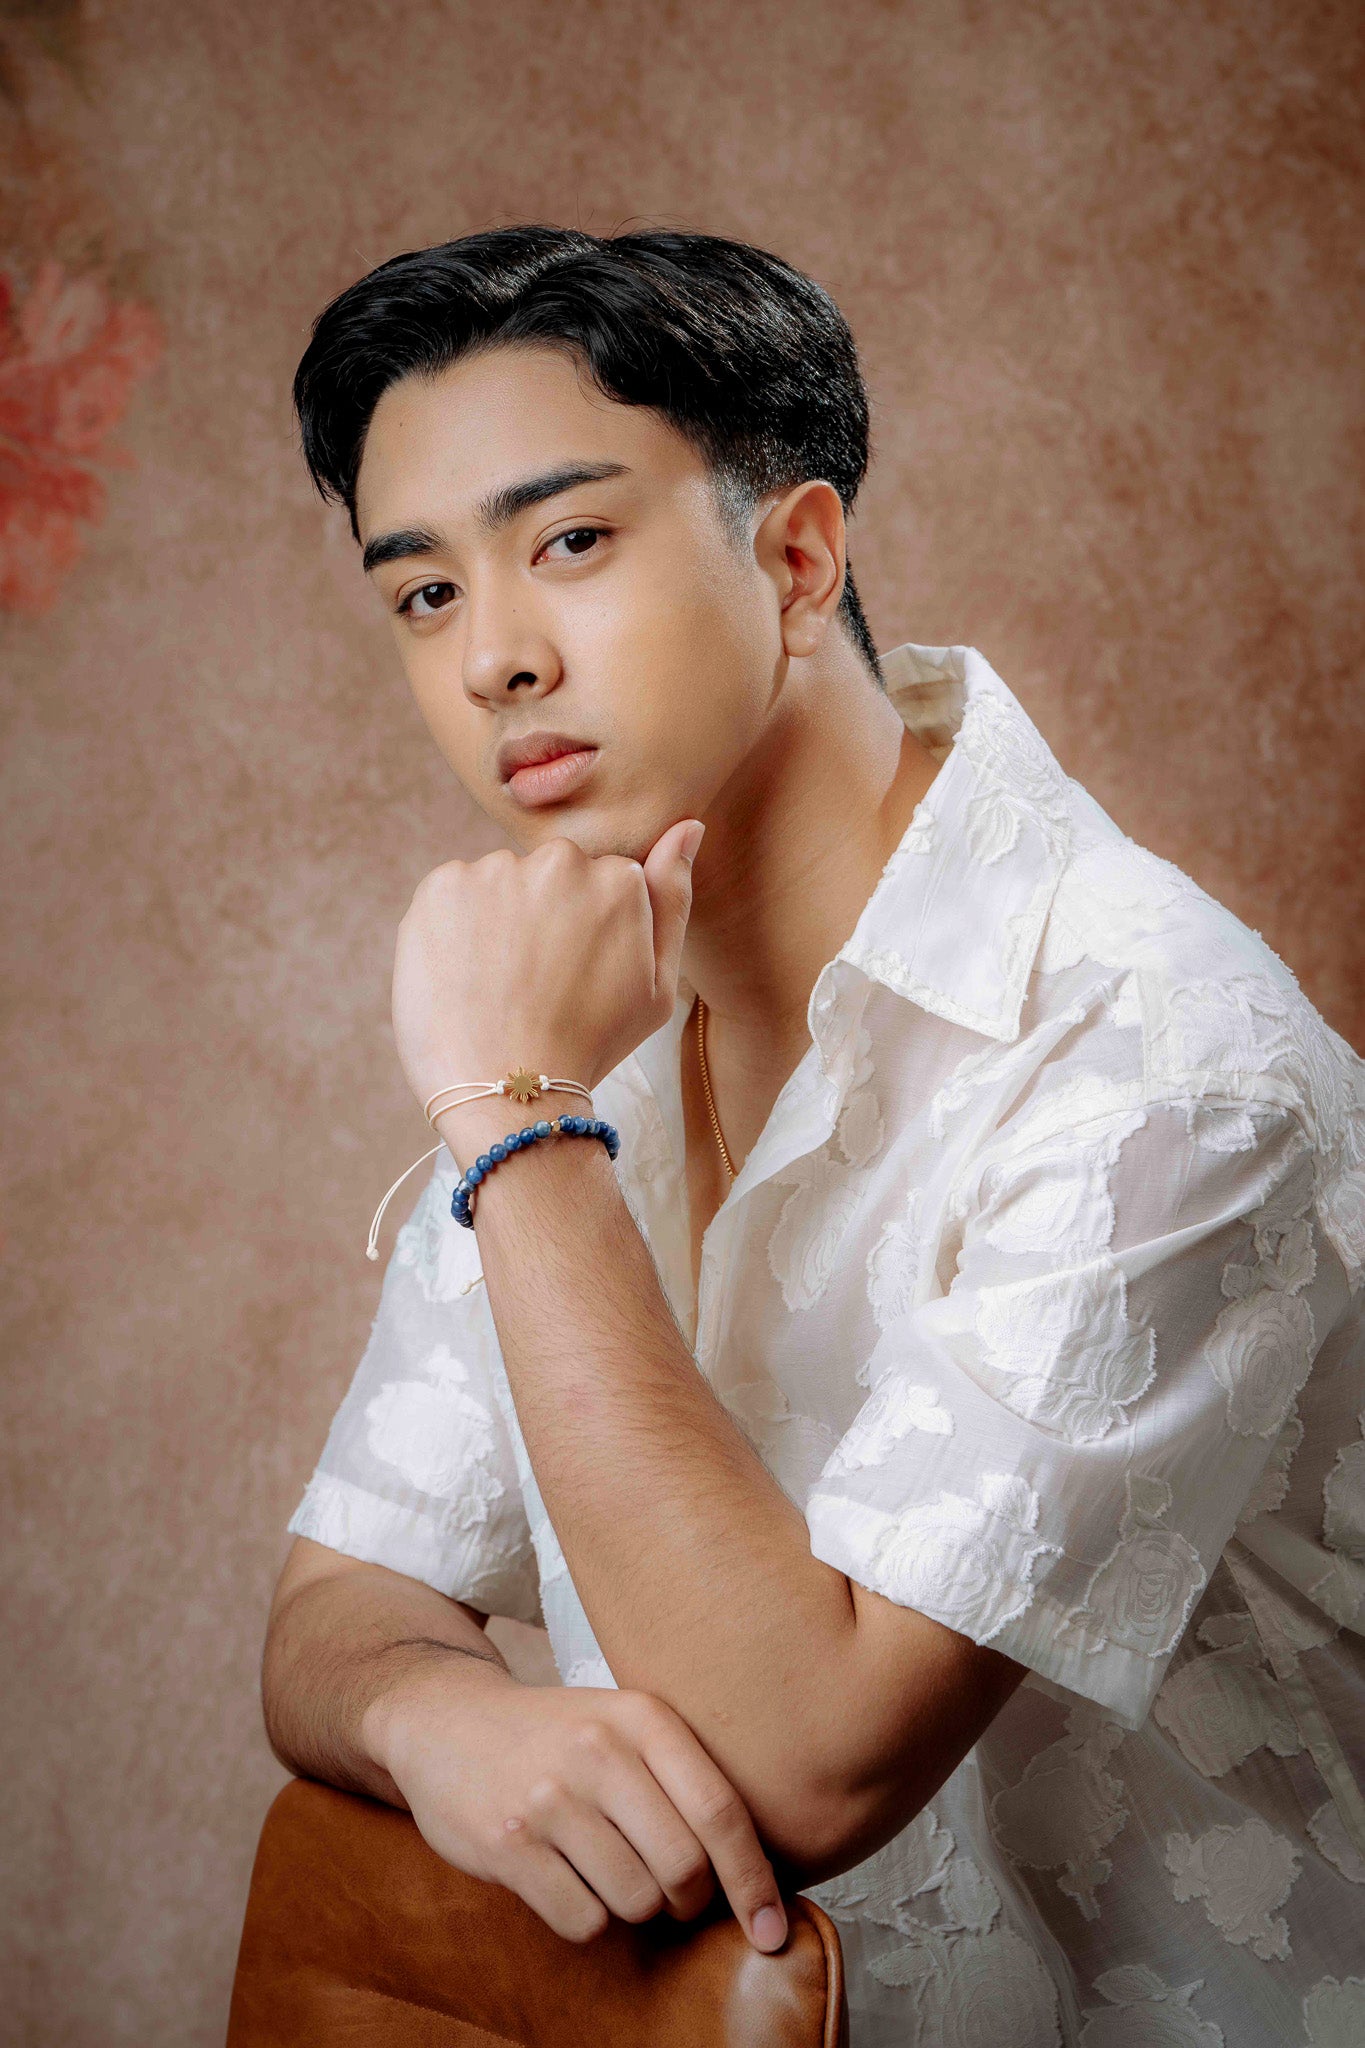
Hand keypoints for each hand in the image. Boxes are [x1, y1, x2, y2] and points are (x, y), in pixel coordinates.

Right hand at [366, 1659, 788, 1952]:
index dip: (753, 1881)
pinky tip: (564, 1878)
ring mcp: (549, 1797)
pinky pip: (582, 1920)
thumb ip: (682, 1779)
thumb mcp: (621, 1725)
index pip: (721, 1812)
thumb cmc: (555, 1736)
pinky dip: (586, 1917)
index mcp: (642, 1717)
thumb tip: (756, 1877)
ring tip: (605, 1869)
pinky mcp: (508, 1843)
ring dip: (632, 1906)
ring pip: (635, 1901)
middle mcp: (599, 1751)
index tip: (771, 1931)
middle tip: (668, 1891)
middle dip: (686, 1900)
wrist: (445, 1719)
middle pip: (684, 1868)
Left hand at [391, 820, 705, 1110]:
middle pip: (550, 874)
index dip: (586, 932)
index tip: (576, 976)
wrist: (508, 1092)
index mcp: (618, 879)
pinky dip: (454, 926)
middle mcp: (559, 861)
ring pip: (500, 883)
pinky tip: (465, 975)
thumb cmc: (590, 1045)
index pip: (601, 881)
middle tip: (537, 984)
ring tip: (497, 985)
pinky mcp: (441, 886)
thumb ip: (672, 899)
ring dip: (498, 919)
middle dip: (544, 914)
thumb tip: (688, 826)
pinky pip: (452, 893)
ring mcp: (496, 870)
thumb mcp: (656, 986)